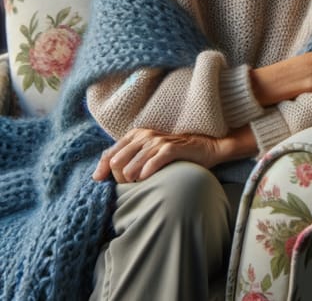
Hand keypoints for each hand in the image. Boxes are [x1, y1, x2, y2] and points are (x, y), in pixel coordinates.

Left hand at [92, 128, 220, 182]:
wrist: (204, 149)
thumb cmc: (172, 154)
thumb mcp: (146, 153)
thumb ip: (124, 159)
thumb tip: (96, 175)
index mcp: (136, 135)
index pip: (110, 153)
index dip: (103, 169)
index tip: (100, 181)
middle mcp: (145, 136)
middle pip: (118, 161)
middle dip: (119, 178)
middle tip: (131, 185)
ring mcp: (158, 141)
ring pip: (132, 165)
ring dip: (132, 179)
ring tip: (139, 185)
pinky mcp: (172, 148)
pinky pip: (153, 162)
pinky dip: (147, 172)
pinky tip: (146, 179)